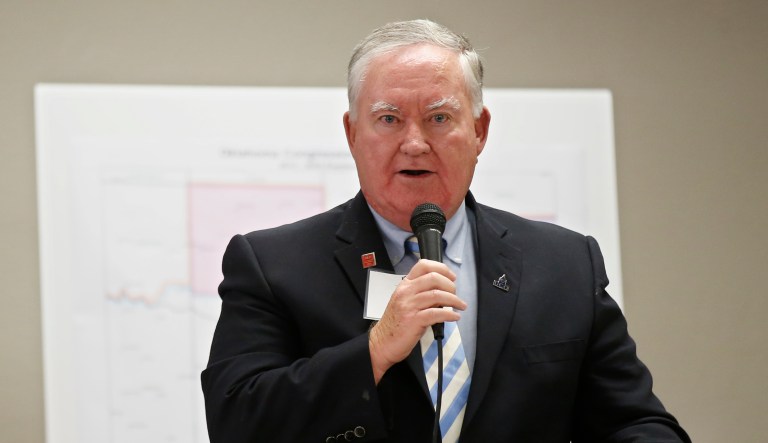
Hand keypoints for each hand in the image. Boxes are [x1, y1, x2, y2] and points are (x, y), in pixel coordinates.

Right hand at [368, 259, 465, 383]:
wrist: (382, 342)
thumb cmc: (395, 323)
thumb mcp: (406, 302)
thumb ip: (422, 294)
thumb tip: (444, 292)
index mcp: (404, 285)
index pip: (423, 265)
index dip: (442, 268)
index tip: (452, 277)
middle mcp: (406, 292)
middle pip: (433, 278)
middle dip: (450, 285)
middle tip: (455, 294)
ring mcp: (409, 306)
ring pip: (437, 295)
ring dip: (454, 300)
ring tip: (460, 305)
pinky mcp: (413, 320)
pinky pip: (436, 313)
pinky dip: (449, 314)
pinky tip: (455, 317)